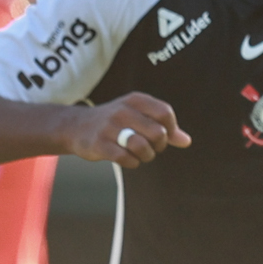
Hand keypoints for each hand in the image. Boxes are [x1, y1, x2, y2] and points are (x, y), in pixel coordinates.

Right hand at [71, 95, 188, 167]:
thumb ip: (164, 127)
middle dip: (159, 145)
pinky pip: (125, 158)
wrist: (75, 126)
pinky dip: (132, 162)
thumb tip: (186, 141)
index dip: (170, 129)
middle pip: (158, 133)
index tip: (163, 135)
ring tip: (141, 154)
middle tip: (151, 147)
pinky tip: (127, 159)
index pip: (165, 113)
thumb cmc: (116, 123)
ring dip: (147, 156)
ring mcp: (109, 127)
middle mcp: (122, 111)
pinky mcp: (98, 144)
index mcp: (135, 101)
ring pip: (143, 147)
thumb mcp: (139, 117)